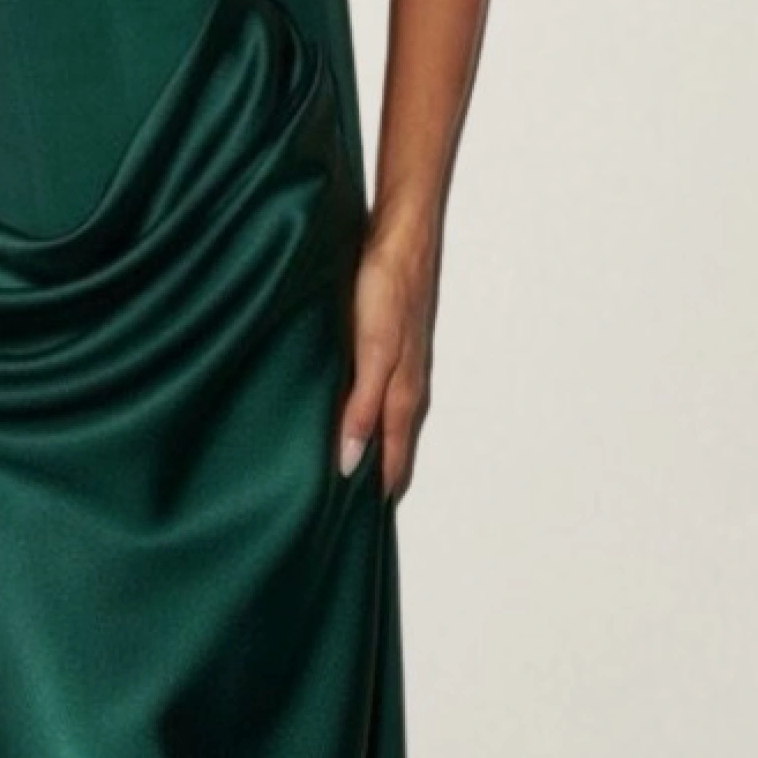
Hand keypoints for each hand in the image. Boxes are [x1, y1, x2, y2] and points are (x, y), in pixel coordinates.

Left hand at [336, 207, 439, 501]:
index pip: (394, 454)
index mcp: (403, 390)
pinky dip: (372, 413)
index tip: (365, 523)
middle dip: (382, 474)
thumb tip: (351, 461)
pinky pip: (382, 390)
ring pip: (391, 417)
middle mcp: (406, 381)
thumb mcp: (372, 352)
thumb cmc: (387, 288)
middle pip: (396, 441)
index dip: (382, 487)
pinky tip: (358, 409)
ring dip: (379, 445)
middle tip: (361, 509)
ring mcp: (401, 360)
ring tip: (360, 469)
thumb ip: (363, 406)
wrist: (401, 234)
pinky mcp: (389, 339)